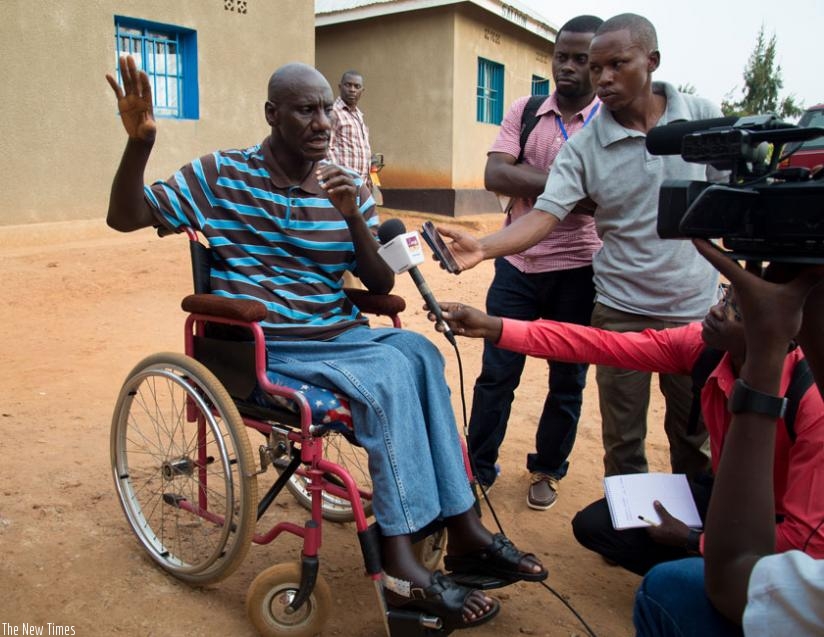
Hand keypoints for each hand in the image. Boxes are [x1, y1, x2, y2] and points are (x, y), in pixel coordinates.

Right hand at [105, 55, 155, 142]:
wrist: (140, 135)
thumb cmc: (147, 133)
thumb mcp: (149, 131)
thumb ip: (149, 127)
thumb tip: (149, 125)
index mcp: (147, 103)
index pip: (146, 89)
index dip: (144, 81)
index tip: (141, 72)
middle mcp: (139, 98)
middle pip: (135, 81)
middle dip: (132, 70)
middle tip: (129, 57)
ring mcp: (130, 99)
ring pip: (127, 82)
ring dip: (124, 71)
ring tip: (121, 58)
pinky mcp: (122, 102)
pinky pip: (117, 91)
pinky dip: (113, 83)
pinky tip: (108, 75)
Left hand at [316, 162, 358, 216]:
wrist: (346, 210)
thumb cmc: (337, 199)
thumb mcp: (329, 188)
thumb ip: (325, 181)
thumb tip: (318, 174)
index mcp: (343, 174)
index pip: (334, 166)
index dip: (325, 168)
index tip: (316, 173)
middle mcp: (348, 177)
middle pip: (338, 169)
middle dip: (326, 172)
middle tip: (317, 178)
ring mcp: (352, 183)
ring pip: (341, 178)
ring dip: (330, 181)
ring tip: (321, 186)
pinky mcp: (353, 190)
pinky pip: (344, 187)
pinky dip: (336, 189)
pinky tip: (328, 192)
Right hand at [427, 302, 502, 339]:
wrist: (485, 328)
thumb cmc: (477, 317)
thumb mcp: (466, 313)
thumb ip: (454, 315)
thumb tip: (442, 315)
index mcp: (453, 307)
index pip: (440, 305)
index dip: (431, 305)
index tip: (424, 307)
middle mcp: (450, 315)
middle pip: (437, 315)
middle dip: (433, 317)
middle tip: (433, 318)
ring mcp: (451, 323)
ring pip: (440, 325)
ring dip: (439, 327)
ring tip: (443, 328)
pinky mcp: (454, 331)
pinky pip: (448, 333)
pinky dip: (452, 332)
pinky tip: (462, 330)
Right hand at [435, 226, 483, 271]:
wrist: (480, 248)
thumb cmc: (470, 241)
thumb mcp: (459, 235)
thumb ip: (448, 232)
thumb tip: (437, 228)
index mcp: (448, 248)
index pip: (438, 250)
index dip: (434, 250)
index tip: (434, 248)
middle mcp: (450, 256)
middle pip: (440, 259)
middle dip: (437, 258)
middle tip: (438, 256)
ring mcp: (455, 262)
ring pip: (446, 266)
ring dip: (444, 265)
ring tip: (445, 263)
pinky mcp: (461, 267)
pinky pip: (455, 271)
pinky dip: (454, 271)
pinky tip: (456, 268)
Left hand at [645, 501, 691, 547]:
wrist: (689, 539)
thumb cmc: (678, 531)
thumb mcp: (668, 519)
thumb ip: (661, 511)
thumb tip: (655, 503)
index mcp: (654, 532)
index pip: (645, 522)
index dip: (645, 514)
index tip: (645, 508)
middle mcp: (655, 536)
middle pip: (651, 523)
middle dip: (652, 515)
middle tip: (653, 507)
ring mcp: (661, 537)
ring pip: (656, 526)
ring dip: (657, 519)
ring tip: (660, 511)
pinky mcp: (666, 537)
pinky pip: (661, 529)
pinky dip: (661, 523)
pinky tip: (665, 517)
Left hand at [692, 240, 823, 350]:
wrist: (767, 349)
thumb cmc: (775, 325)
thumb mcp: (794, 297)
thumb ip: (808, 278)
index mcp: (743, 282)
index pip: (721, 260)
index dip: (707, 248)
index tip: (693, 237)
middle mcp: (740, 286)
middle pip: (727, 261)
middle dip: (717, 247)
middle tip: (707, 231)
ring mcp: (743, 294)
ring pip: (739, 270)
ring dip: (734, 256)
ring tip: (729, 240)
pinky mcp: (750, 300)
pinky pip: (748, 279)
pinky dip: (749, 268)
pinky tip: (754, 262)